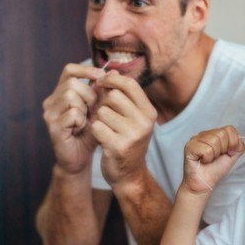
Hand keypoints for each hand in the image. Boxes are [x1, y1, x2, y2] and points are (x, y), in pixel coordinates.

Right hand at [42, 63, 105, 173]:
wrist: (81, 158)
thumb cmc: (91, 132)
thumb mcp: (100, 110)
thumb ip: (104, 92)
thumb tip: (114, 72)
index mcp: (61, 93)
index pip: (69, 70)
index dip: (86, 70)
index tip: (101, 77)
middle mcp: (52, 101)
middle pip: (72, 83)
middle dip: (89, 95)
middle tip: (94, 110)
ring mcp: (50, 113)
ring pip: (70, 96)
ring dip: (85, 108)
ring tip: (86, 120)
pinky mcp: (52, 126)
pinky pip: (72, 113)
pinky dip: (81, 120)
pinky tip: (81, 128)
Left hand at [90, 71, 156, 187]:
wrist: (129, 174)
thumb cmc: (127, 141)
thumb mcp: (132, 117)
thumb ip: (123, 95)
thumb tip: (110, 70)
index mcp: (149, 112)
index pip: (130, 84)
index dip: (112, 80)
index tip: (101, 83)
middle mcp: (144, 122)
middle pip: (114, 96)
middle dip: (103, 103)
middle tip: (104, 114)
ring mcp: (133, 135)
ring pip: (102, 111)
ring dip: (98, 118)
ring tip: (105, 129)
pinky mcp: (118, 146)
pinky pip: (96, 126)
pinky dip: (95, 131)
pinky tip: (101, 139)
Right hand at [182, 126, 244, 194]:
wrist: (204, 184)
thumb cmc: (216, 170)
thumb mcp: (232, 156)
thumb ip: (238, 145)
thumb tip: (239, 137)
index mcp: (214, 134)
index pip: (229, 129)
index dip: (233, 142)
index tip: (228, 153)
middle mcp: (204, 134)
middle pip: (222, 134)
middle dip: (223, 149)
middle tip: (216, 157)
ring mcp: (195, 139)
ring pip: (214, 140)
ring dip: (214, 155)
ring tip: (209, 160)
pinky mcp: (189, 146)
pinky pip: (206, 149)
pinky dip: (207, 158)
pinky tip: (202, 161)